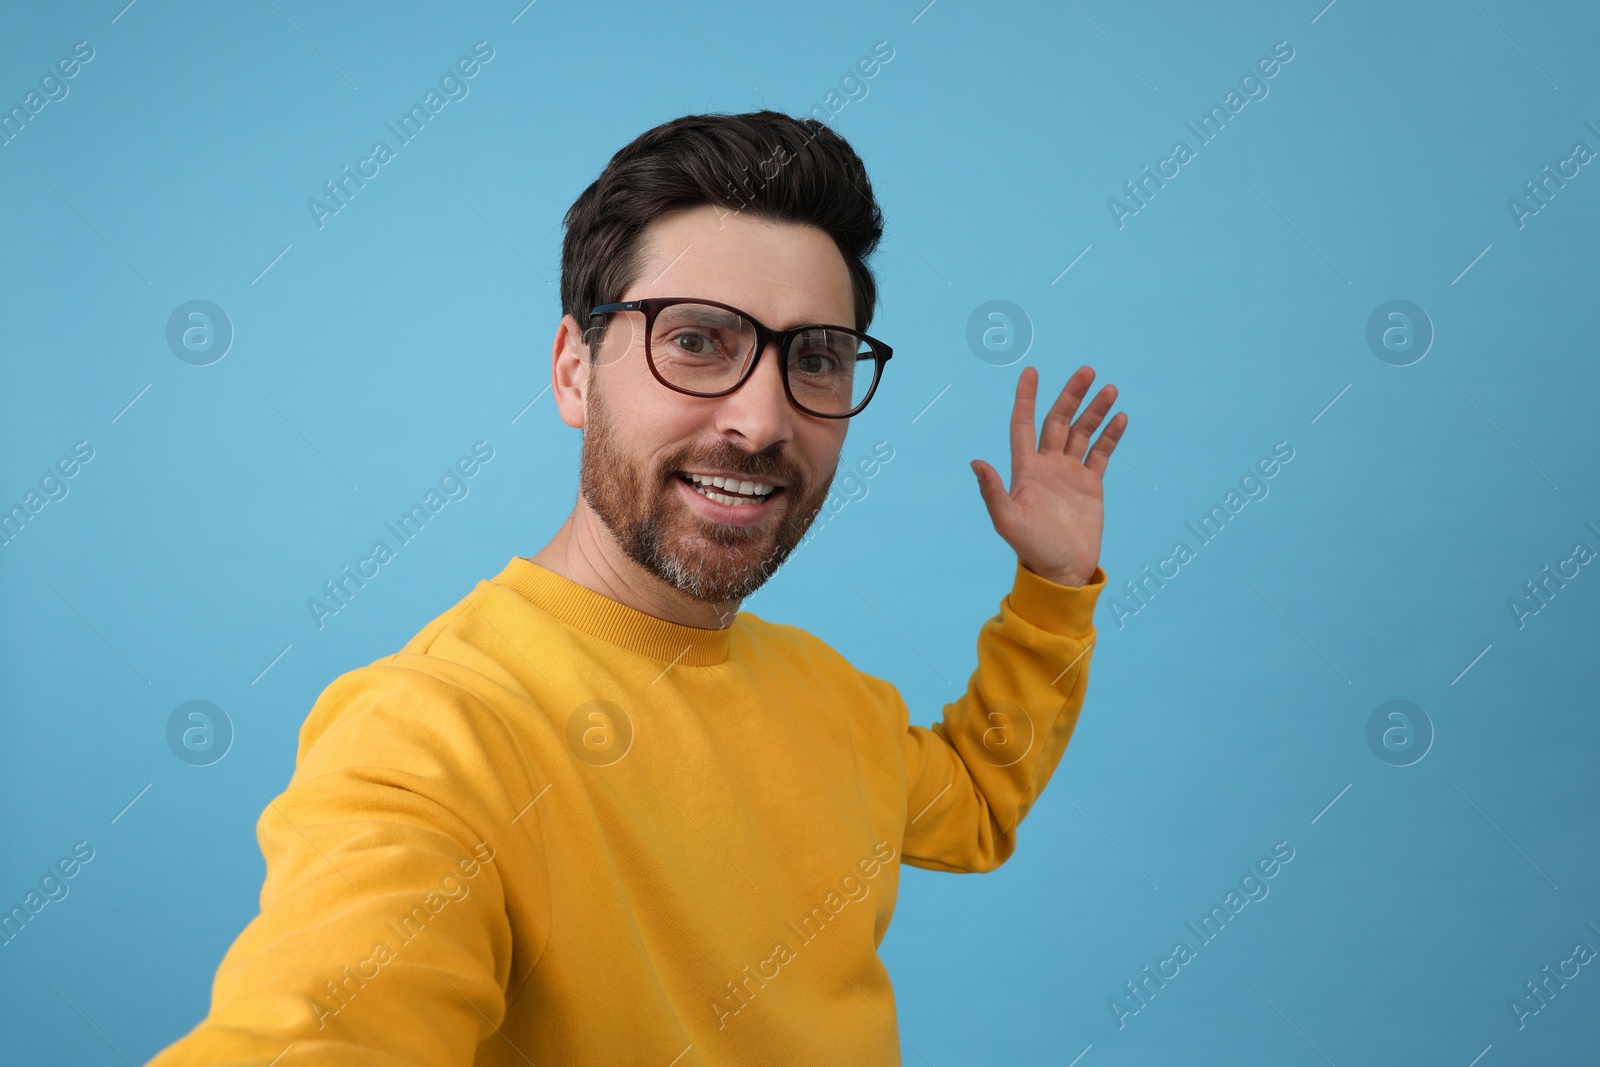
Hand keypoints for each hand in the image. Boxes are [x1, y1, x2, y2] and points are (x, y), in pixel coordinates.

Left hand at [971, 365, 1126, 586]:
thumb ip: (993, 492)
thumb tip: (976, 462)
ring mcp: (1069, 473)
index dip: (1026, 398)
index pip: (1023, 424)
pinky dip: (1110, 435)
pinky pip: (1101, 453)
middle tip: (1087, 370)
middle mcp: (1047, 465)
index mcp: (1025, 469)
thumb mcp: (1008, 521)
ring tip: (1110, 390)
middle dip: (1071, 395)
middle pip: (1058, 420)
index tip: (1031, 371)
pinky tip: (1120, 418)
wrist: (1062, 571)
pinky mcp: (1090, 485)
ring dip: (1095, 411)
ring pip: (1082, 432)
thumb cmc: (1032, 548)